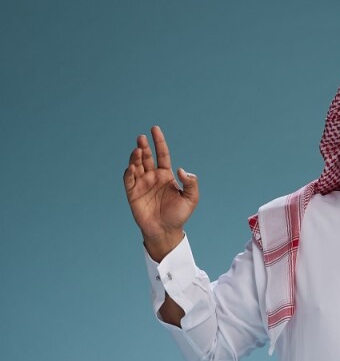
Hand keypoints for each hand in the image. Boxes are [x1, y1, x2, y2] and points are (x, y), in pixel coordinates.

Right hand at [123, 126, 198, 252]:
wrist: (166, 232)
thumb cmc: (178, 216)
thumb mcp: (191, 199)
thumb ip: (191, 184)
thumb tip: (182, 170)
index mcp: (165, 175)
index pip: (162, 154)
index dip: (158, 141)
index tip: (155, 129)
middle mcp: (152, 176)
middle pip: (146, 157)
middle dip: (143, 146)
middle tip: (142, 138)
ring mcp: (142, 184)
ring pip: (136, 165)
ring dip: (135, 157)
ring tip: (138, 150)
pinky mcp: (132, 193)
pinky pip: (128, 179)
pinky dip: (129, 172)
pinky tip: (132, 167)